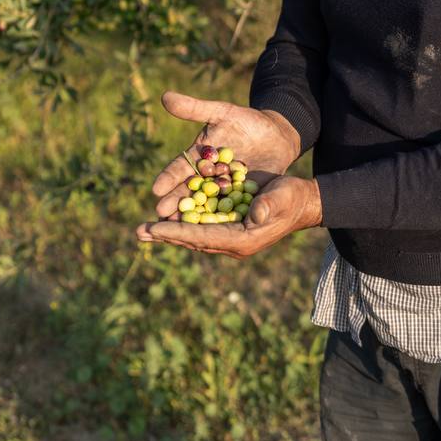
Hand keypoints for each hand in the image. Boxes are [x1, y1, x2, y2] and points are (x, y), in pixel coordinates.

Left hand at [135, 175, 322, 256]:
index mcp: (242, 240)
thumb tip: (254, 213)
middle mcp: (232, 242)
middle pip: (192, 240)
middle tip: (139, 232)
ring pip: (193, 235)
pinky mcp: (229, 227)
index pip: (203, 237)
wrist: (301, 202)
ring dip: (170, 232)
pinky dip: (182, 223)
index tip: (156, 228)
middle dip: (166, 235)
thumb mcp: (283, 198)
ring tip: (144, 230)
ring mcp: (230, 236)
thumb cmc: (293, 198)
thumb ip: (269, 205)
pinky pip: (200, 227)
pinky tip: (167, 218)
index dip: (178, 232)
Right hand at [148, 91, 300, 221]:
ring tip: (179, 228)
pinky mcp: (240, 198)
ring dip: (193, 215)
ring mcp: (222, 190)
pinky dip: (221, 219)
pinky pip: (230, 209)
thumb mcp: (222, 112)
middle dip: (175, 202)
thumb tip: (164, 96)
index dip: (168, 178)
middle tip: (161, 215)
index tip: (156, 189)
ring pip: (205, 204)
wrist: (276, 134)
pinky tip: (213, 231)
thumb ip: (195, 108)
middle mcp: (206, 177)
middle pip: (188, 191)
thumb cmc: (247, 121)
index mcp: (197, 157)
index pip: (179, 169)